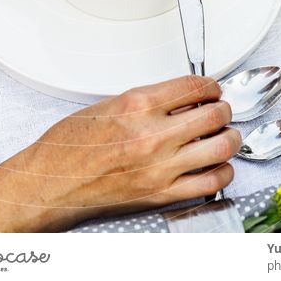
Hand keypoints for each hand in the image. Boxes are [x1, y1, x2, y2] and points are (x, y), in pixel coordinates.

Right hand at [0, 76, 239, 231]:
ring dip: (229, 137)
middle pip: (213, 115)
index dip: (210, 86)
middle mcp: (151, 134)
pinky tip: (218, 165)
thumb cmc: (70, 145)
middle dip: (223, 109)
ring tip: (226, 134)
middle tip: (221, 109)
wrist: (51, 182)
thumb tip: (182, 99)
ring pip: (220, 148)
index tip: (212, 89)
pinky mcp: (161, 194)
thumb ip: (149, 100)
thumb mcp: (110, 105)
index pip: (194, 86)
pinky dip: (223, 171)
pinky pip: (210, 182)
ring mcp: (159, 167)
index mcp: (137, 104)